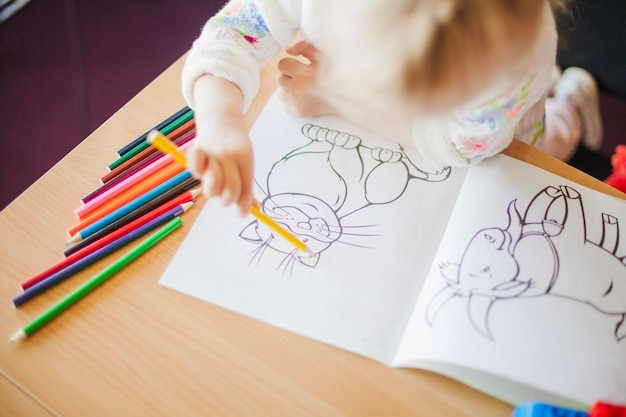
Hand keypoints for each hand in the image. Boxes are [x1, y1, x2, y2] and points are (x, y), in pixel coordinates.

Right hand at [187, 75, 253, 216]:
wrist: (221, 119)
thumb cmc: (236, 147)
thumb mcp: (246, 162)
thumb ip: (247, 185)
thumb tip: (253, 210)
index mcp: (245, 156)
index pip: (245, 187)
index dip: (244, 204)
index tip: (242, 214)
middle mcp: (229, 153)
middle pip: (230, 190)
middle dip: (228, 201)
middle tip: (226, 198)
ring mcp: (212, 151)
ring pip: (212, 186)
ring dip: (213, 191)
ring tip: (214, 184)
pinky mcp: (196, 149)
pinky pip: (195, 170)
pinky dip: (197, 173)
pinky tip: (202, 170)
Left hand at [277, 41, 335, 116]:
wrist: (345, 96)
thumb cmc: (333, 73)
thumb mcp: (321, 55)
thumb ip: (304, 47)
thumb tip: (288, 50)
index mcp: (304, 74)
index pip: (282, 64)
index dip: (291, 64)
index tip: (300, 67)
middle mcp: (298, 90)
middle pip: (280, 78)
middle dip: (289, 76)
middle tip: (303, 78)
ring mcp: (297, 103)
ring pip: (279, 92)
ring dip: (288, 89)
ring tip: (302, 88)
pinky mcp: (298, 113)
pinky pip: (283, 105)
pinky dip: (290, 101)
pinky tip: (302, 97)